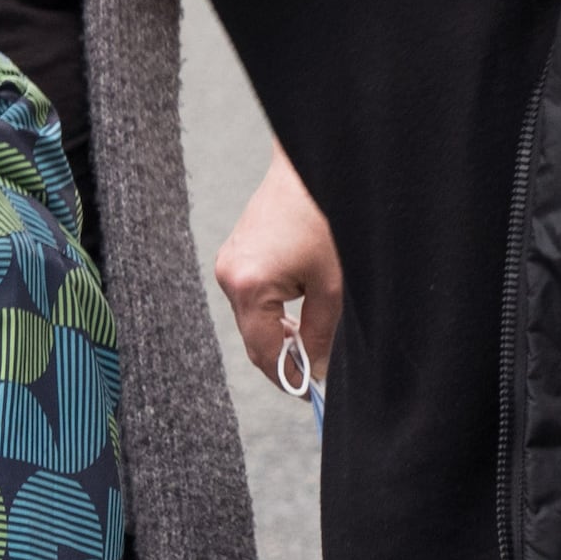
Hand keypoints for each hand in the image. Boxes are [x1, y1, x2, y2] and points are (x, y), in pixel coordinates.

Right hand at [213, 144, 339, 392]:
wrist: (312, 166)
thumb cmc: (325, 217)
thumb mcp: (332, 285)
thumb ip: (321, 333)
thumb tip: (315, 368)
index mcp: (249, 286)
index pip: (264, 352)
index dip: (289, 378)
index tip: (312, 393)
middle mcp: (229, 276)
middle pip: (253, 338)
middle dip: (283, 359)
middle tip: (316, 372)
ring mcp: (228, 263)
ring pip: (252, 318)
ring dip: (279, 334)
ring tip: (311, 339)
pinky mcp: (235, 252)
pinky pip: (250, 296)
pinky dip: (272, 311)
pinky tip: (299, 310)